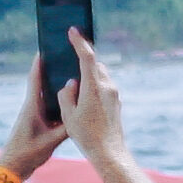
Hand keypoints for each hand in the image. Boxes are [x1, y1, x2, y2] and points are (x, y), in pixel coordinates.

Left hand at [0, 56, 65, 182]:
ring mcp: (34, 116)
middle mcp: (32, 108)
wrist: (13, 169)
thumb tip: (80, 112)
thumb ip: (66, 127)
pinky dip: (58, 101)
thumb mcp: (51, 141)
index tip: (44, 48)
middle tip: (62, 57)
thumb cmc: (27, 154)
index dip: (39, 63)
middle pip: (41, 83)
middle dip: (50, 69)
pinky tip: (70, 101)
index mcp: (32, 107)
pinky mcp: (37, 124)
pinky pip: (49, 107)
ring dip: (55, 85)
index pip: (35, 80)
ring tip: (70, 75)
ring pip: (46, 95)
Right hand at [55, 32, 130, 164]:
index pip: (87, 58)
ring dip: (89, 71)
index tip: (73, 31)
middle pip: (95, 64)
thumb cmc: (86, 135)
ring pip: (100, 74)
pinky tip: (84, 90)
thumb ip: (66, 95)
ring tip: (74, 72)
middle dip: (83, 56)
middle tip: (71, 49)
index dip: (79, 42)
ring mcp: (114, 94)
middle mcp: (107, 87)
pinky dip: (94, 82)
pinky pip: (104, 85)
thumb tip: (70, 83)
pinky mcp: (116, 101)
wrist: (109, 151)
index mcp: (93, 88)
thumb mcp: (68, 115)